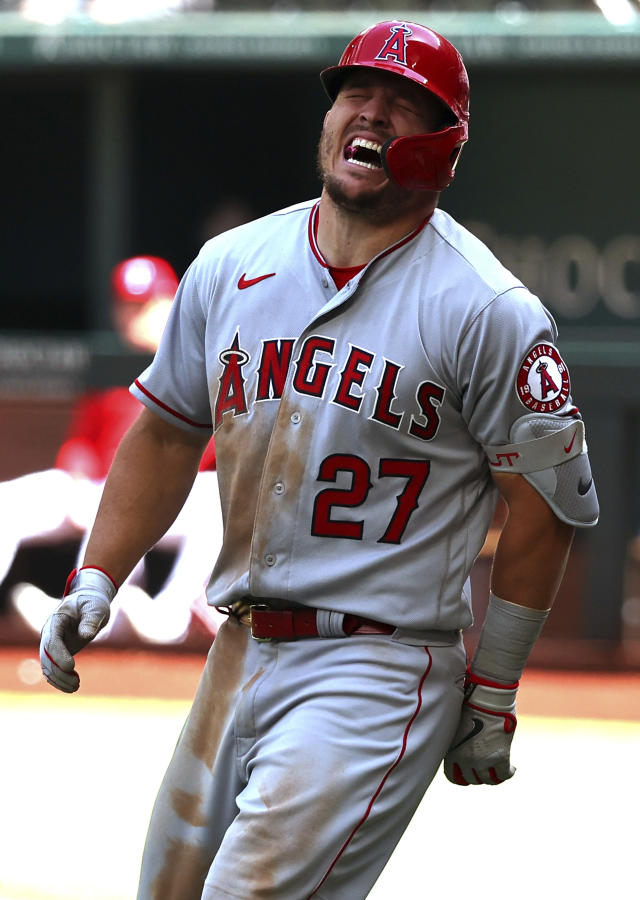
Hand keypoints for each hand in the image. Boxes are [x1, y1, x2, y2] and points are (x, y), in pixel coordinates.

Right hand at [40, 567, 116, 692]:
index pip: (51, 640)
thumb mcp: (95, 607)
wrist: (88, 602)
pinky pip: (53, 669)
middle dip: (58, 672)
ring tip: (75, 687)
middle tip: (76, 683)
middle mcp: (49, 633)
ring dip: (59, 679)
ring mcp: (51, 644)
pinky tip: (72, 686)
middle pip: (46, 656)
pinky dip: (60, 679)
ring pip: (47, 666)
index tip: (71, 667)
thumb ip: (90, 620)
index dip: (58, 655)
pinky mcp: (57, 653)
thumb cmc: (92, 603)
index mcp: (56, 620)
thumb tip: (85, 635)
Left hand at [444, 669, 517, 785]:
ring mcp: (483, 760)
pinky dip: (508, 772)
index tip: (469, 774)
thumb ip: (457, 743)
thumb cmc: (470, 705)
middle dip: (479, 774)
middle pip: (472, 779)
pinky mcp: (500, 757)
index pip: (453, 777)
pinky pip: (504, 775)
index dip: (462, 776)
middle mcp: (465, 759)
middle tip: (486, 767)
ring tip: (498, 768)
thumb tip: (463, 752)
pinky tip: (511, 768)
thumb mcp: (456, 727)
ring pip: (489, 780)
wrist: (486, 698)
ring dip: (494, 775)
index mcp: (451, 751)